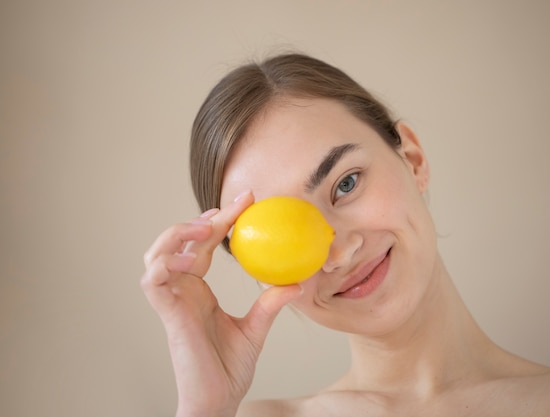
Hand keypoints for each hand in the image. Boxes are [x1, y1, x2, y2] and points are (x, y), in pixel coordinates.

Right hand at [141, 190, 302, 416]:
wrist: (217, 400)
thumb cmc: (229, 369)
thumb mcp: (256, 329)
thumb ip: (269, 304)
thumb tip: (297, 282)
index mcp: (198, 290)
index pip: (204, 246)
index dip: (219, 221)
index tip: (244, 201)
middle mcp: (182, 290)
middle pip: (181, 242)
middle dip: (202, 219)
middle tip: (235, 205)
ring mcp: (172, 301)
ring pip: (156, 254)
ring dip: (178, 235)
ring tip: (208, 228)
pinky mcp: (167, 314)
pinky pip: (152, 280)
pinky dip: (165, 263)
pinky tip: (190, 259)